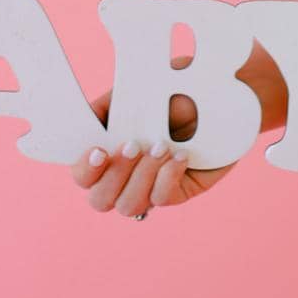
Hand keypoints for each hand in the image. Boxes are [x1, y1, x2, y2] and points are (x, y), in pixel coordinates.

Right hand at [69, 60, 238, 217]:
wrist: (215, 93)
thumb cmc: (171, 92)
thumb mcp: (135, 94)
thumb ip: (107, 109)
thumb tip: (86, 120)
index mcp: (108, 154)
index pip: (83, 177)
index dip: (84, 171)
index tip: (99, 150)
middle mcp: (125, 177)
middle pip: (99, 201)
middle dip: (114, 175)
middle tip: (133, 145)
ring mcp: (151, 187)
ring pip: (129, 205)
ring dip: (141, 175)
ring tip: (160, 145)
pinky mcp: (179, 191)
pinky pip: (162, 198)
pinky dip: (167, 176)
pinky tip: (180, 153)